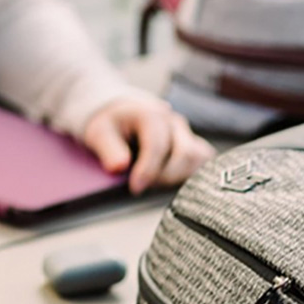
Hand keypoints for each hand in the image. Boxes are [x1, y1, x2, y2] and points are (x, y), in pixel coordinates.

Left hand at [80, 96, 211, 193]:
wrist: (121, 116)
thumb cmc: (111, 125)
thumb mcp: (99, 132)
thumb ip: (108, 148)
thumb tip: (119, 166)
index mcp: (151, 115)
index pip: (157, 145)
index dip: (148, 170)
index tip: (135, 188)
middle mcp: (173, 122)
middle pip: (185, 154)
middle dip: (165, 176)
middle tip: (144, 186)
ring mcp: (186, 134)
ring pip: (199, 158)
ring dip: (180, 176)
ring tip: (156, 183)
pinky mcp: (194, 145)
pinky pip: (204, 162)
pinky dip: (193, 175)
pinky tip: (171, 182)